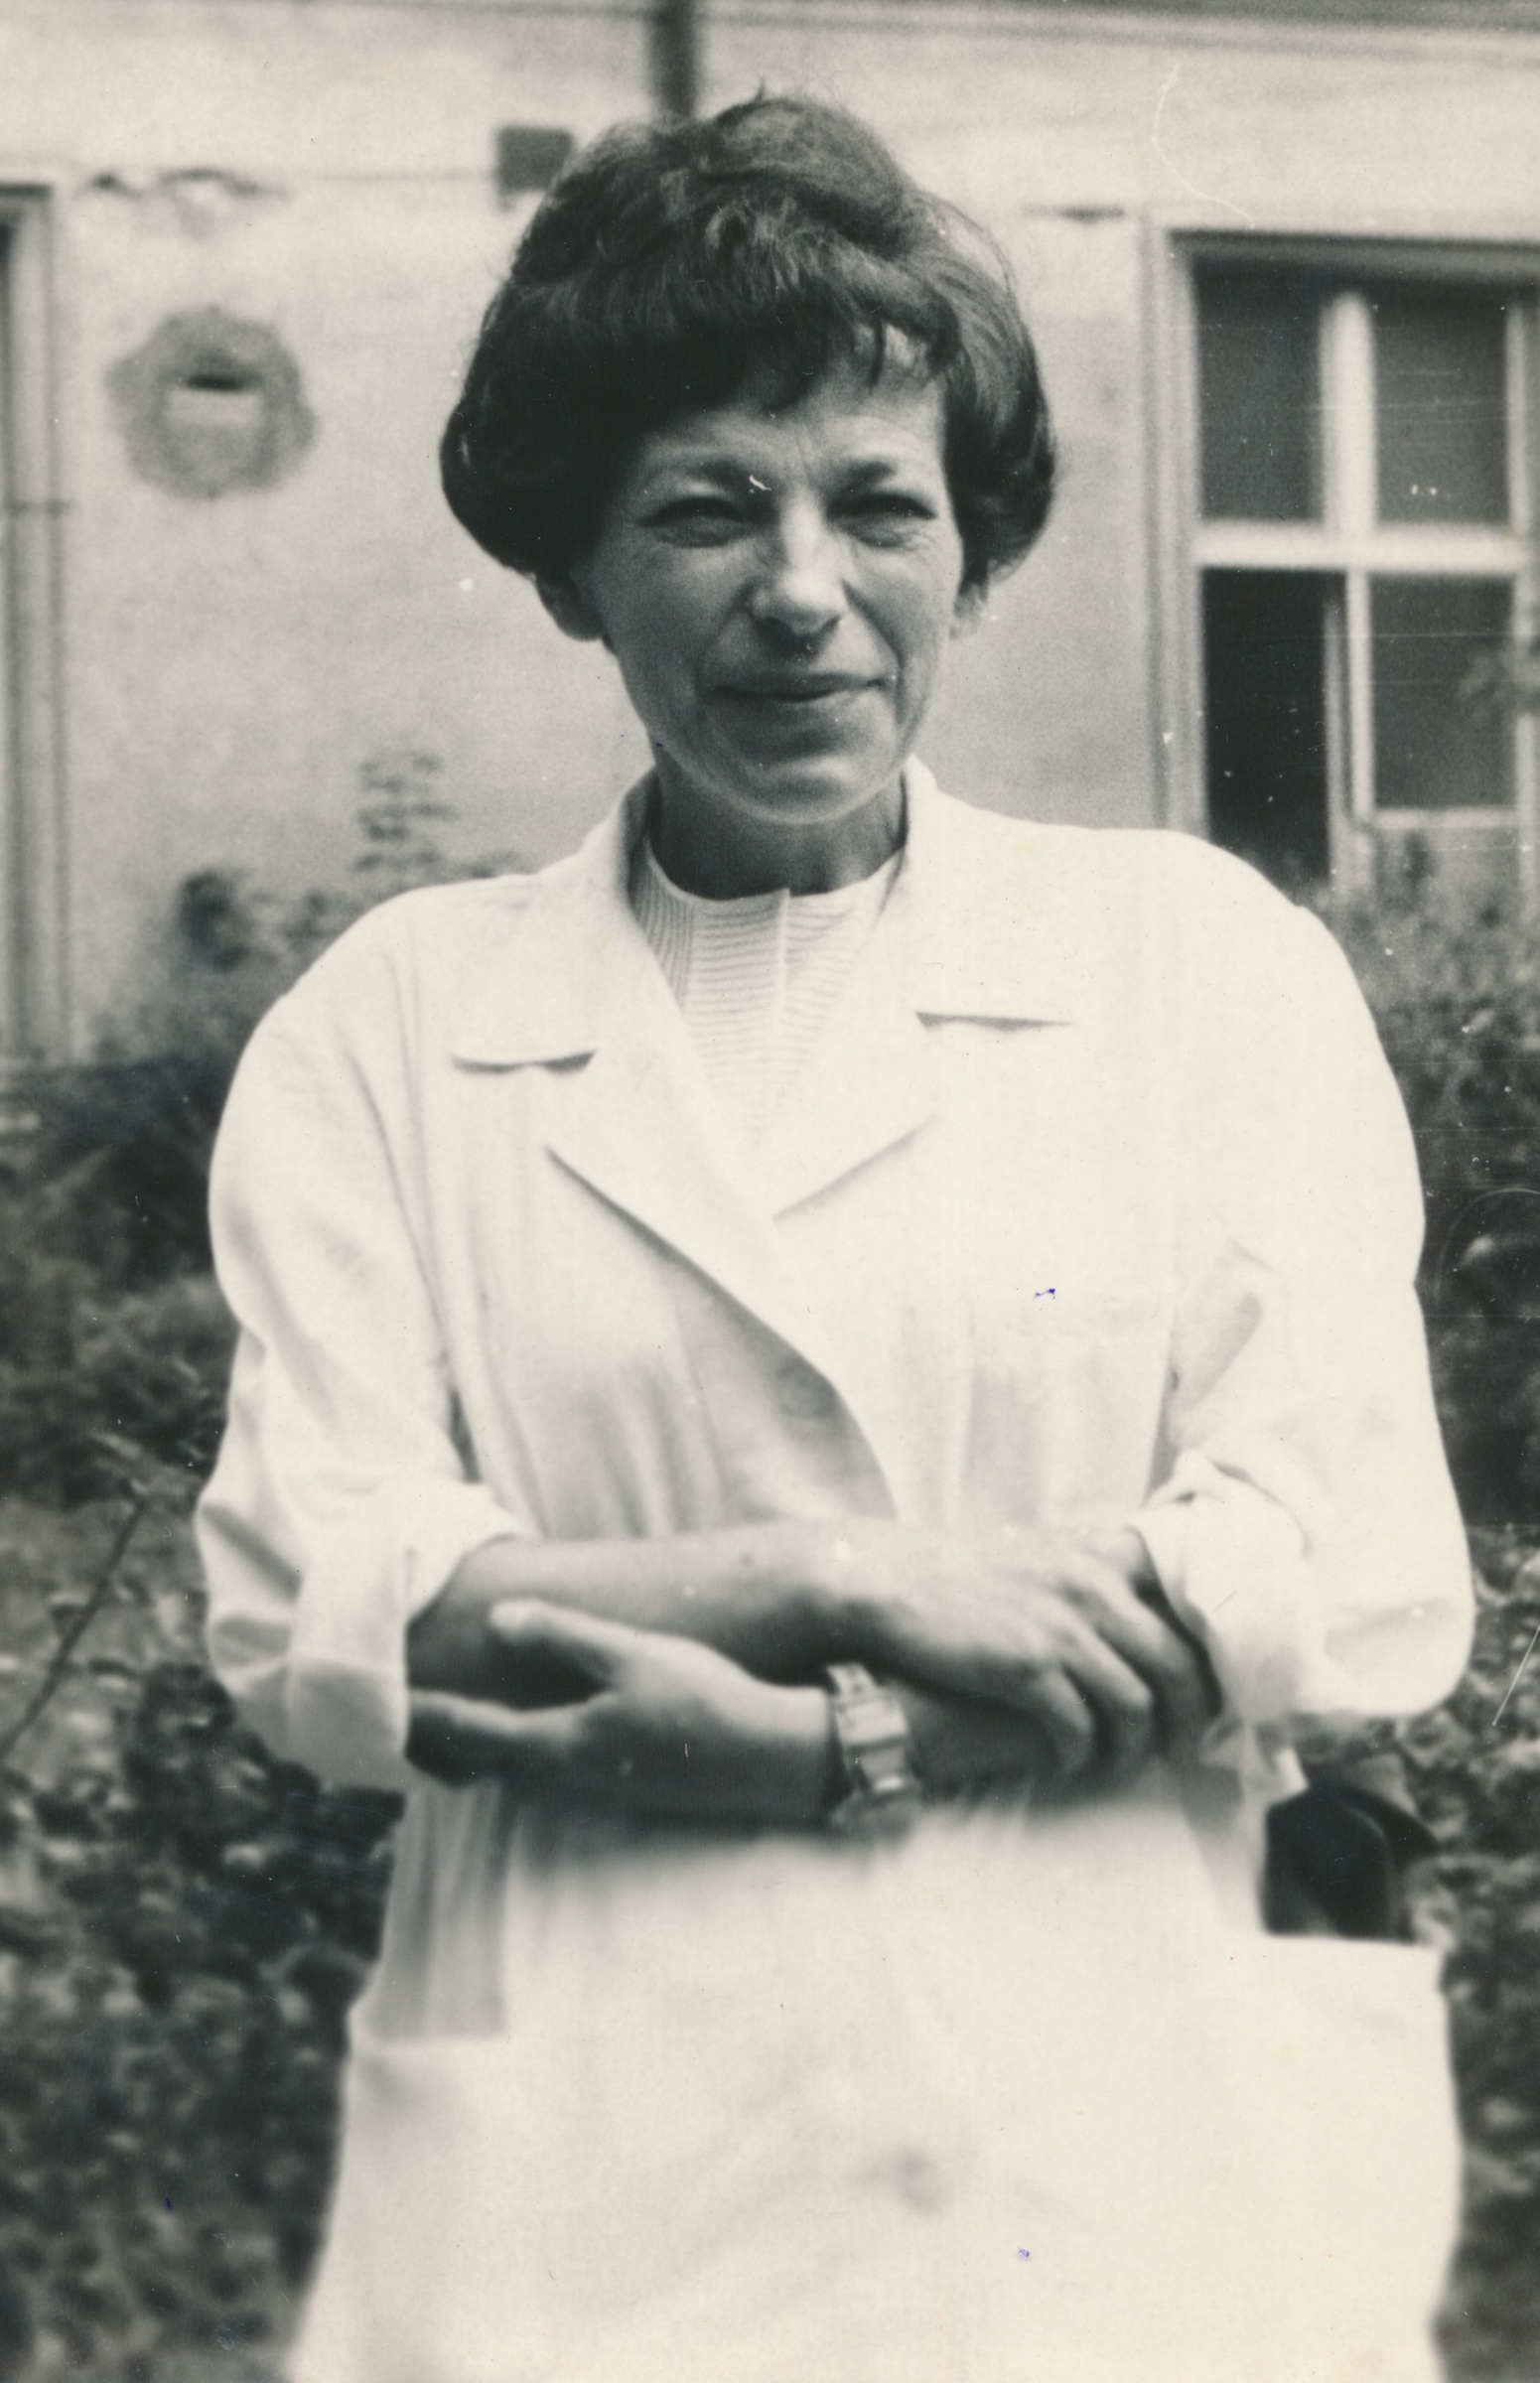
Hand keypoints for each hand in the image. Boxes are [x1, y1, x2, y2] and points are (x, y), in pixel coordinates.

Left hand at [406, 1601, 831, 1823]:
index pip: (467, 1731)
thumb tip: (499, 1620)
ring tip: (448, 1729)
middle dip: (438, 1743)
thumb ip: (563, 1636)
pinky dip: (514, 1762)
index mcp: (559, 1745)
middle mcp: (565, 1780)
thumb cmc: (703, 1699)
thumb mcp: (632, 1654)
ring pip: (511, 1779)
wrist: (770, 1758)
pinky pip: (543, 1783)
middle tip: (399, 1716)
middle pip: (480, 1765)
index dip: (420, 1715)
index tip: (379, 1703)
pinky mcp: (618, 1793)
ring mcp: (593, 1794)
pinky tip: (525, 1740)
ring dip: (475, 1755)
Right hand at [836, 1521, 1215, 1783]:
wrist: (890, 1581)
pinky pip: (1079, 1728)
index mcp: (1101, 1556)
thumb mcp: (1042, 1552)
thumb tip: (1144, 1609)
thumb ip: (1094, 1572)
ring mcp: (1060, 1628)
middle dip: (1192, 1717)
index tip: (1212, 1687)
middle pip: (1179, 1664)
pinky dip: (1081, 1755)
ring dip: (1134, 1748)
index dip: (1212, 1653)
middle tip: (1185, 1746)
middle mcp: (1091, 1587)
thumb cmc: (965, 1574)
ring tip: (1118, 1762)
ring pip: (1135, 1706)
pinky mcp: (1025, 1667)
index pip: (1188, 1603)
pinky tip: (1068, 1761)